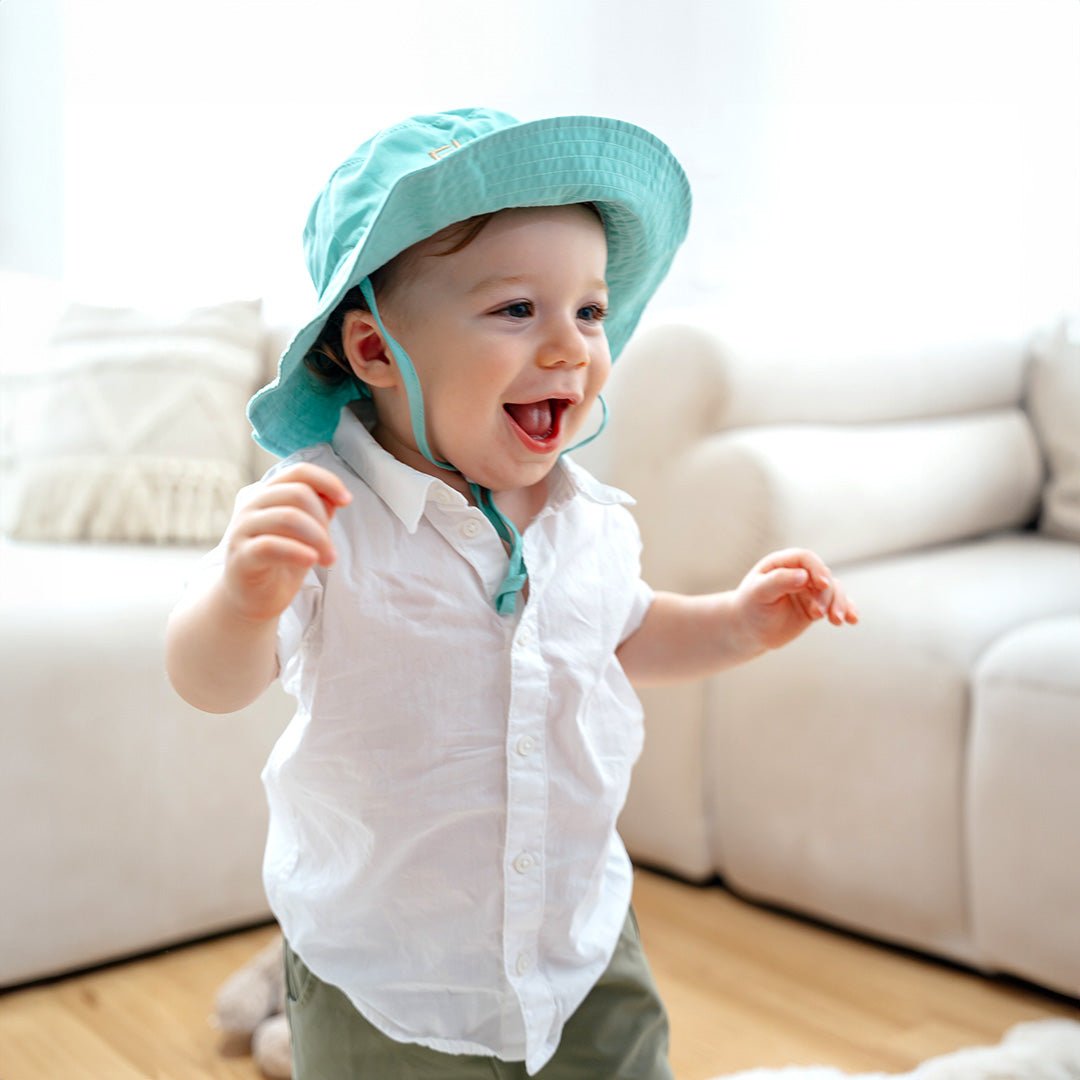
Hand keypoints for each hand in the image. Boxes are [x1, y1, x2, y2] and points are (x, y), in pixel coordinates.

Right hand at [222, 463, 351, 622]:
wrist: (253, 599)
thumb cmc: (282, 562)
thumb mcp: (307, 533)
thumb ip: (318, 510)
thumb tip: (335, 496)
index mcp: (268, 494)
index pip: (299, 472)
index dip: (327, 481)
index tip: (346, 500)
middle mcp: (252, 505)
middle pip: (298, 493)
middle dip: (323, 521)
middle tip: (331, 550)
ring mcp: (243, 529)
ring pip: (288, 517)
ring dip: (318, 539)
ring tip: (328, 560)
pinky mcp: (240, 556)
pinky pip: (271, 545)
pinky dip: (297, 552)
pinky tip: (311, 560)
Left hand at [733, 548, 857, 652]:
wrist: (748, 630)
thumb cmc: (749, 607)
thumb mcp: (759, 593)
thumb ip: (779, 581)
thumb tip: (804, 576)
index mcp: (782, 563)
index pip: (806, 559)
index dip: (817, 569)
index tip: (822, 585)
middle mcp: (799, 573)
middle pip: (823, 576)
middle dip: (827, 594)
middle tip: (819, 614)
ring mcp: (809, 590)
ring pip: (834, 590)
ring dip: (839, 604)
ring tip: (837, 621)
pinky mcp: (816, 606)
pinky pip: (836, 604)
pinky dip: (846, 610)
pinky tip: (852, 620)